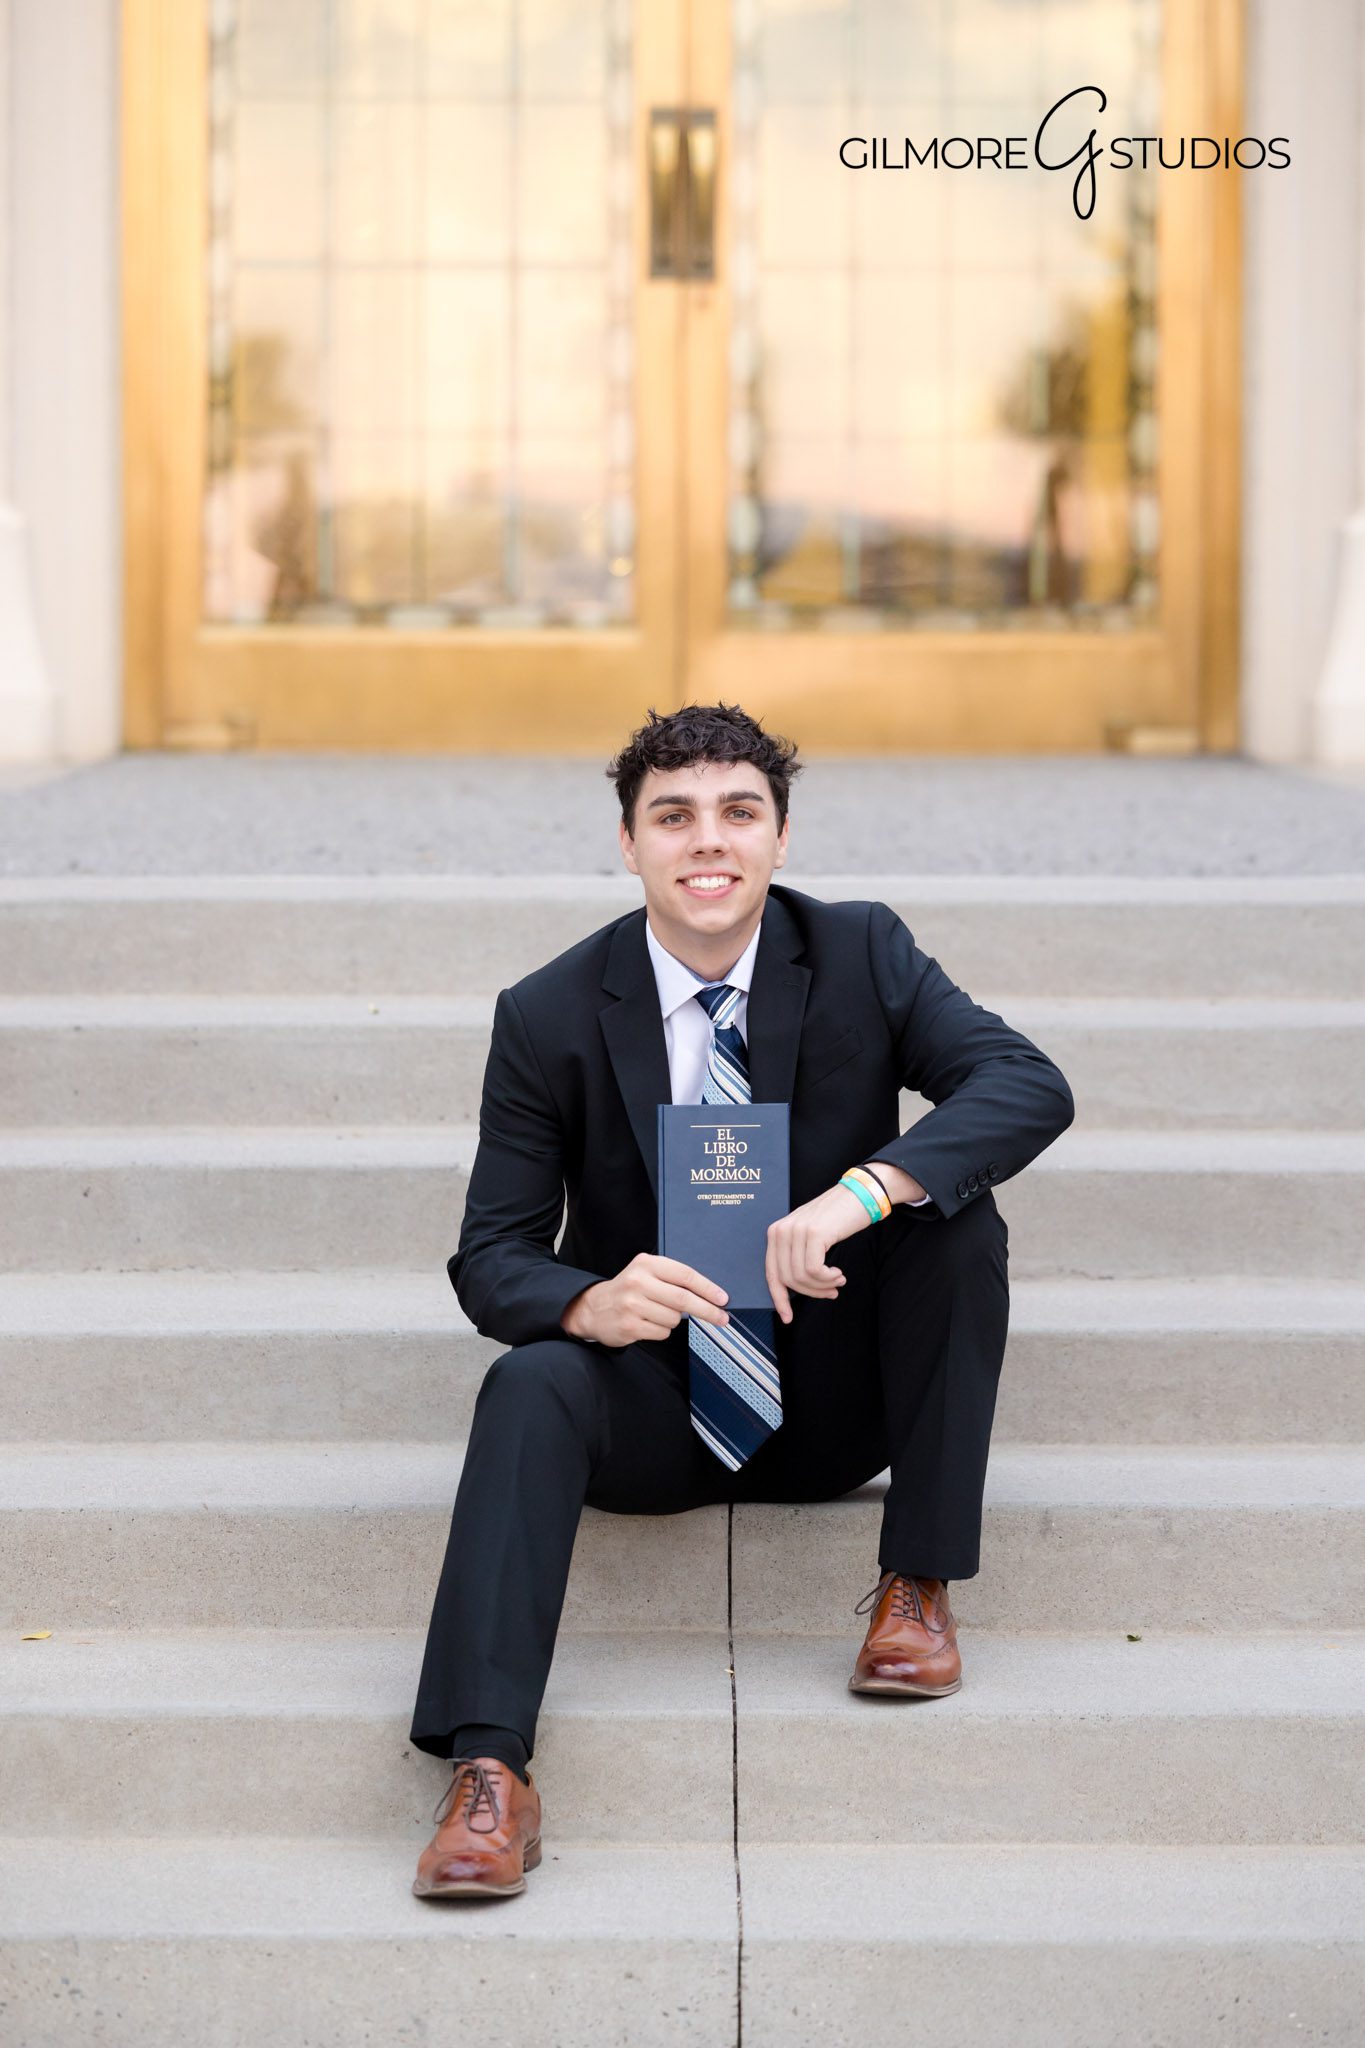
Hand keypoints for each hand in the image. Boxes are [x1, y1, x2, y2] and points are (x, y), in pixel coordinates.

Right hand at [561, 1253, 729, 1347]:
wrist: (593, 1307)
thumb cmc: (629, 1289)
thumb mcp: (646, 1273)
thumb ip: (673, 1278)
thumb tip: (710, 1294)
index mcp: (646, 1264)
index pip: (685, 1276)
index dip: (708, 1288)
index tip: (723, 1299)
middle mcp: (638, 1282)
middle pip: (683, 1299)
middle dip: (707, 1310)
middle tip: (722, 1318)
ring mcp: (632, 1305)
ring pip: (674, 1319)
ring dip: (674, 1320)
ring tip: (656, 1313)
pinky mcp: (630, 1326)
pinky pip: (662, 1332)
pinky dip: (661, 1330)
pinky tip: (647, 1322)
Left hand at [764, 1182, 876, 1324]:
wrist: (859, 1196)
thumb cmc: (837, 1218)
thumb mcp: (808, 1236)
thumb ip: (796, 1256)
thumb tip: (794, 1290)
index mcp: (776, 1233)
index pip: (771, 1274)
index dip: (779, 1299)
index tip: (788, 1318)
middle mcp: (781, 1231)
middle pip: (787, 1279)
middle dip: (810, 1293)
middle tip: (830, 1293)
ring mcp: (796, 1231)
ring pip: (801, 1277)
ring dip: (823, 1286)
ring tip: (838, 1281)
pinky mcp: (813, 1233)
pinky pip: (814, 1271)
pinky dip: (828, 1278)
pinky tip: (838, 1274)